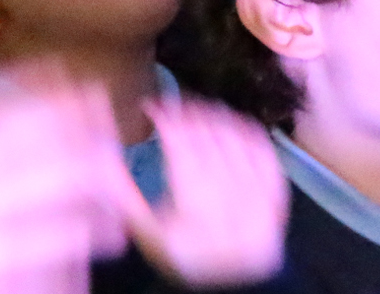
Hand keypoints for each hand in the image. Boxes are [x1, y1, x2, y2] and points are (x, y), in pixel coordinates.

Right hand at [123, 98, 288, 287]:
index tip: (152, 106)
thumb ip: (124, 197)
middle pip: (207, 139)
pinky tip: (231, 121)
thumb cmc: (185, 252)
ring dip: (215, 117)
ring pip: (235, 139)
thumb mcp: (148, 231)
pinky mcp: (276, 189)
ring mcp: (255, 190)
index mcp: (193, 204)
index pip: (179, 148)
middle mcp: (227, 194)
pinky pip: (263, 150)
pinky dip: (246, 130)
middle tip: (174, 103)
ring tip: (197, 109)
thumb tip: (103, 160)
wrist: (234, 276)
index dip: (166, 120)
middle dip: (188, 113)